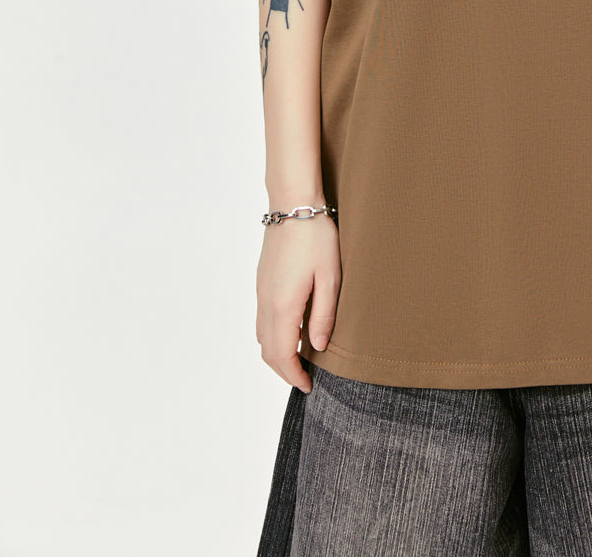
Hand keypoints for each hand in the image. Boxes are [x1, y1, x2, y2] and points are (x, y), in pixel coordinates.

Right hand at [256, 214, 340, 391]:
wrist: (293, 205)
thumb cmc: (316, 237)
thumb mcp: (330, 277)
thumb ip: (323, 315)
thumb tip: (318, 347)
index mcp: (283, 305)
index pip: (282, 354)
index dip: (293, 375)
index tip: (308, 386)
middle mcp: (266, 302)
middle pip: (267, 351)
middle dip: (283, 370)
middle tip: (304, 380)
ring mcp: (261, 292)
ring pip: (261, 337)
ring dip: (277, 354)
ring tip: (300, 360)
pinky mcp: (262, 282)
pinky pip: (262, 320)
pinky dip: (273, 336)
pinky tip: (293, 331)